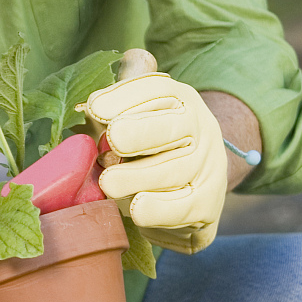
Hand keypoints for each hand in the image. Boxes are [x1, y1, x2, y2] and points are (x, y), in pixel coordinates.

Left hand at [85, 70, 227, 252]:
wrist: (195, 184)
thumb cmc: (148, 146)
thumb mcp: (135, 115)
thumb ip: (117, 101)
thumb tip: (93, 102)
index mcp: (180, 101)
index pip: (157, 90)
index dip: (125, 98)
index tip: (95, 109)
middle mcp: (201, 130)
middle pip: (172, 128)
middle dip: (139, 134)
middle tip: (110, 144)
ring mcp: (209, 168)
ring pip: (176, 172)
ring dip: (139, 178)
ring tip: (109, 184)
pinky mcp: (208, 206)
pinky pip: (185, 210)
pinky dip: (159, 211)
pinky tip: (137, 210)